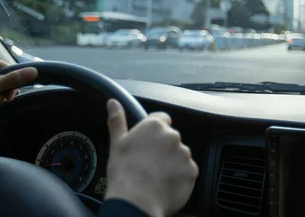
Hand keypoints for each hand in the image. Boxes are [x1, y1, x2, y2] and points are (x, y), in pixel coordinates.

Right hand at [104, 99, 198, 216]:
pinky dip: (180, 177)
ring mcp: (184, 153)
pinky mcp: (192, 170)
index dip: (154, 132)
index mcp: (154, 126)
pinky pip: (188, 171)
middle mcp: (172, 136)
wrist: (136, 201)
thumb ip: (117, 120)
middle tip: (149, 163)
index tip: (147, 143)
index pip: (162, 119)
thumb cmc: (124, 173)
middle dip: (163, 148)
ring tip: (156, 176)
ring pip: (180, 155)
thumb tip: (113, 102)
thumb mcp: (117, 143)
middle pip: (171, 138)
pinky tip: (166, 184)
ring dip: (172, 162)